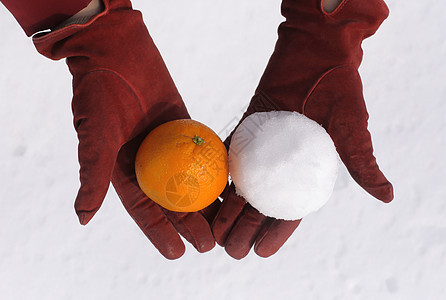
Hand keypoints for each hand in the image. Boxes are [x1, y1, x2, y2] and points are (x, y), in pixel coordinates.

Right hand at [33, 0, 215, 258]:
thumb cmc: (100, 93)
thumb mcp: (94, 135)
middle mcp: (149, 163)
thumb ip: (92, 174)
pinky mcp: (185, 127)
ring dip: (207, 201)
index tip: (177, 254)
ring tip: (226, 223)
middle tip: (210, 245)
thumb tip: (82, 218)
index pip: (144, 210)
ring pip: (191, 179)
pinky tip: (233, 184)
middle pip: (173, 200)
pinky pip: (203, 151)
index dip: (160, 233)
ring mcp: (169, 146)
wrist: (117, 52)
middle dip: (190, 225)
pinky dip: (216, 167)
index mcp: (124, 171)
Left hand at [212, 0, 392, 258]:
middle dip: (245, 229)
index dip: (275, 233)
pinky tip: (205, 196)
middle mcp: (280, 164)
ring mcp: (261, 148)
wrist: (315, 55)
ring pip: (241, 186)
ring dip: (227, 211)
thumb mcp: (352, 130)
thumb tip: (388, 197)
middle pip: (260, 204)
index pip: (289, 210)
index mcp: (305, 171)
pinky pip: (229, 156)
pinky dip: (218, 176)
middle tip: (232, 251)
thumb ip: (361, 162)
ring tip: (214, 234)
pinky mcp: (245, 130)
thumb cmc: (338, 92)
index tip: (261, 253)